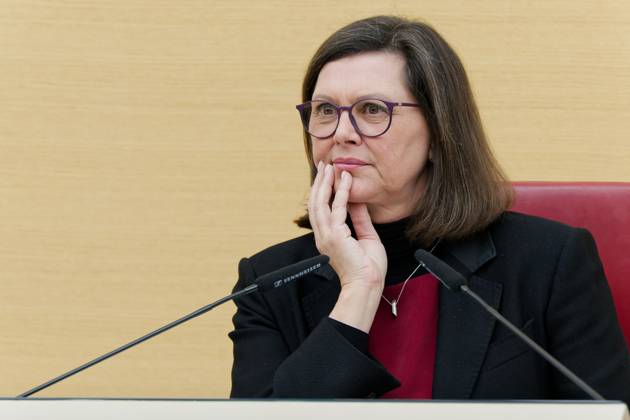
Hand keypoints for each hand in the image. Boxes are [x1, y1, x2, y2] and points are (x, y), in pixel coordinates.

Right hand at [308, 162, 386, 321]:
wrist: (367, 284)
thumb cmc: (368, 267)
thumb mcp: (366, 236)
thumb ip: (359, 218)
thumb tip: (357, 201)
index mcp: (328, 237)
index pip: (321, 209)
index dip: (323, 191)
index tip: (328, 176)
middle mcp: (323, 235)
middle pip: (316, 203)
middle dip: (320, 182)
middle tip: (324, 165)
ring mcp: (326, 235)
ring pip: (321, 202)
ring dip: (326, 183)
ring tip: (330, 167)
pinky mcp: (335, 235)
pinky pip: (336, 208)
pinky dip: (341, 192)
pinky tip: (345, 180)